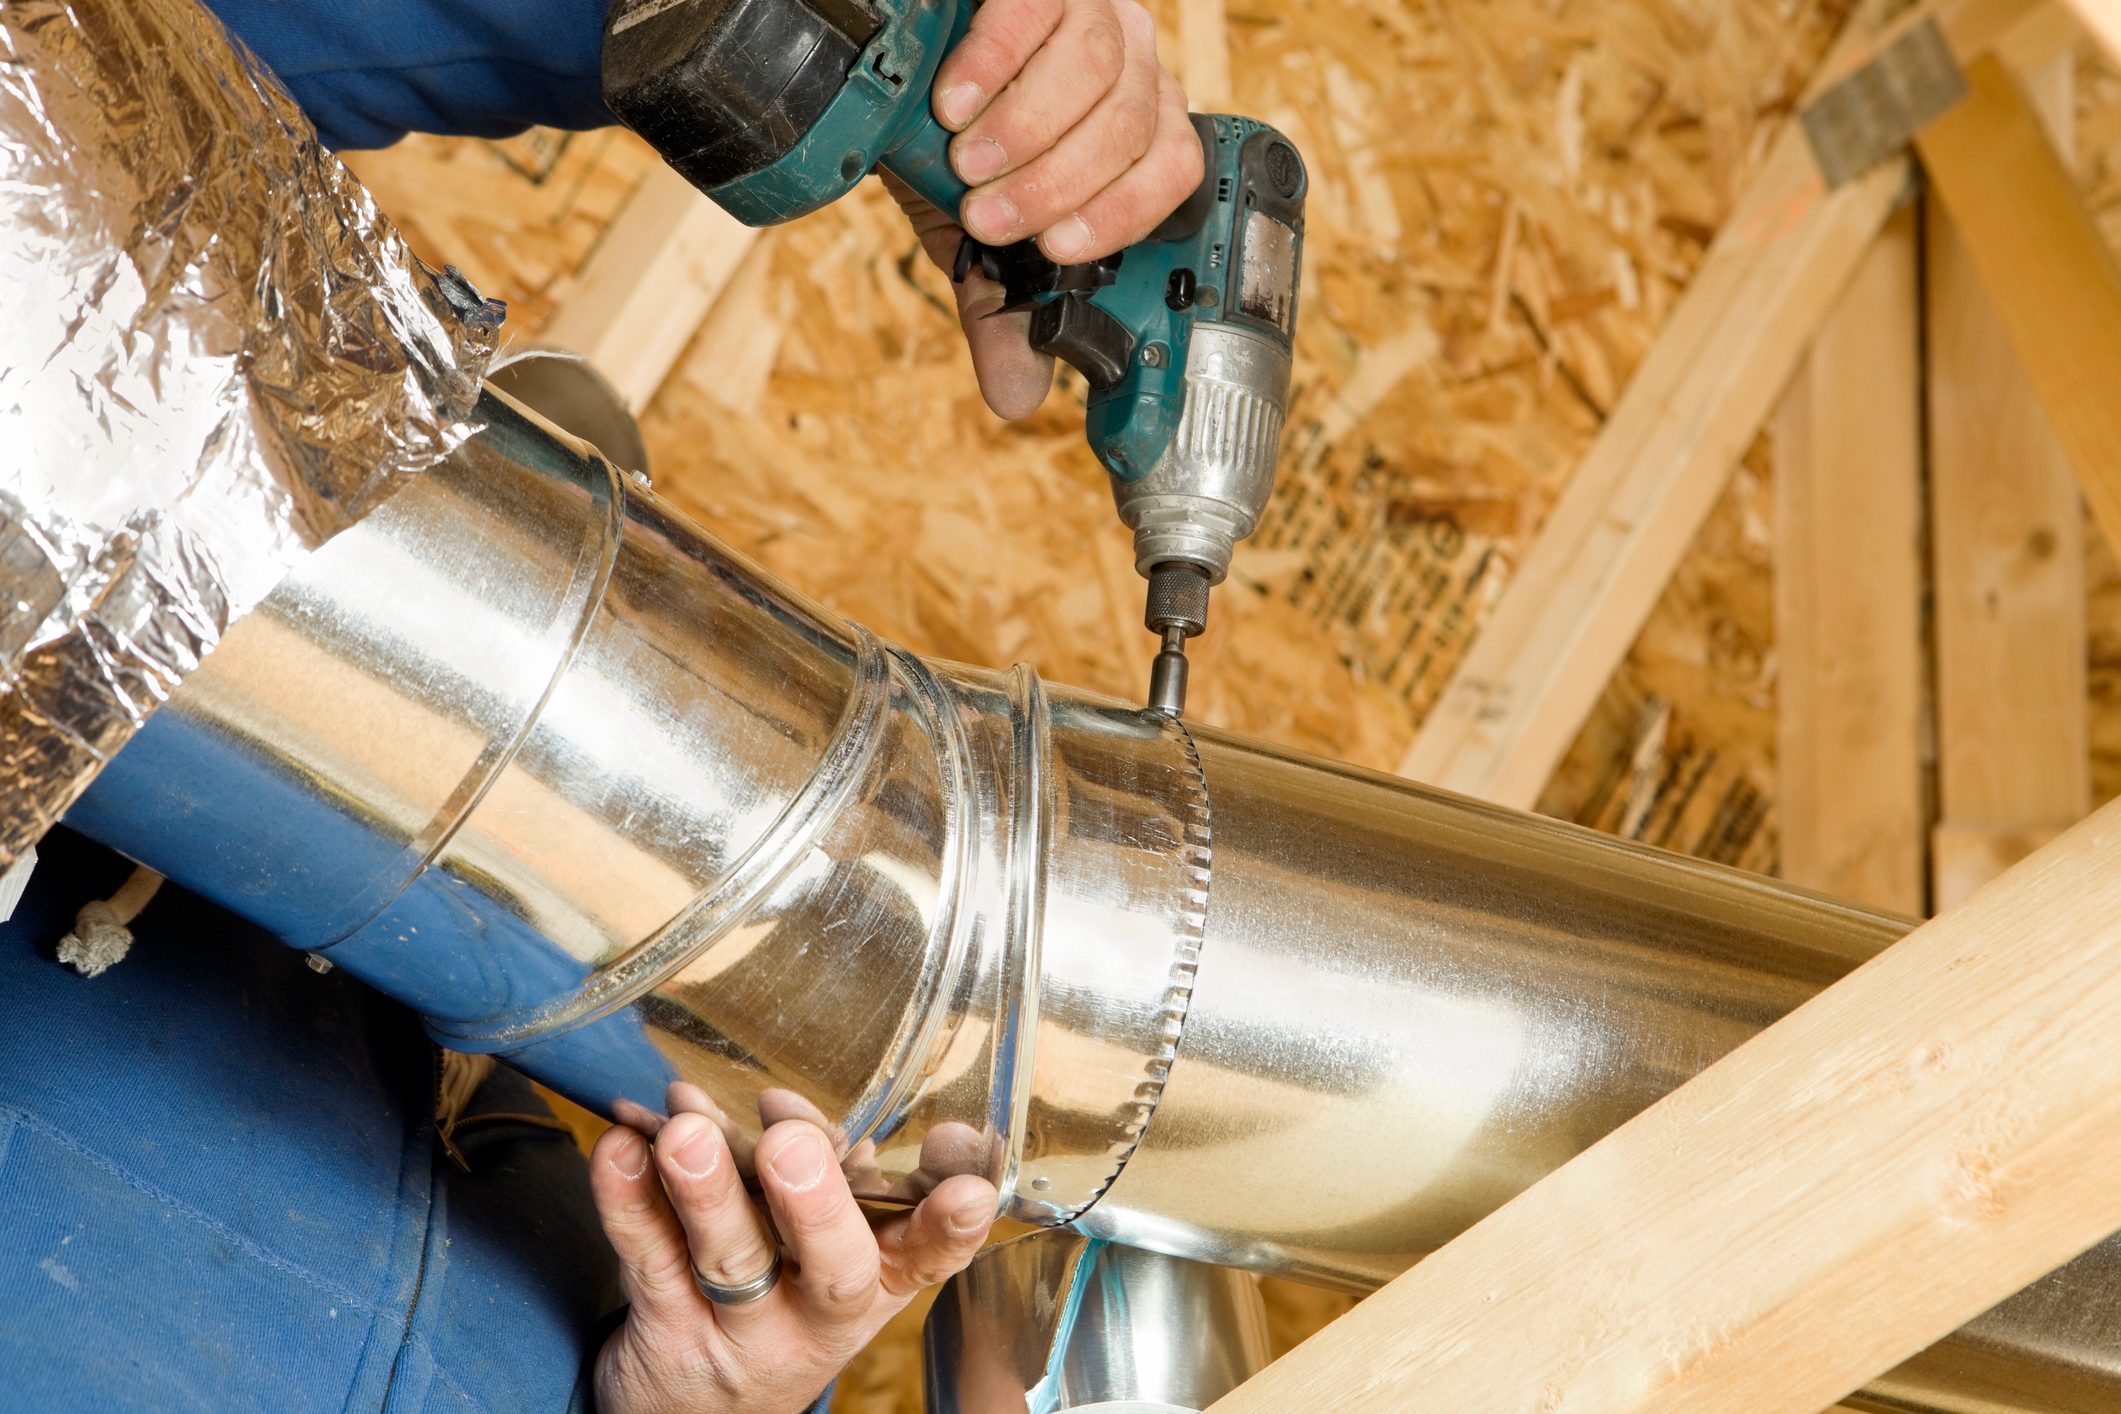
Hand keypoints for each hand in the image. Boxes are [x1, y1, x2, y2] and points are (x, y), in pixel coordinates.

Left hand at [590, 1082, 999, 1413]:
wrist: (698, 1410)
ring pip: (730, 1260)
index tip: (969, 1189)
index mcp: (878, 1281)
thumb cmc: (781, 1298)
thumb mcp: (835, 1254)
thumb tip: (811, 1108)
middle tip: (790, 1144)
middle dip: (814, 1203)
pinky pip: (647, 1261)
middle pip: (832, 1269)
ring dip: (706, 1190)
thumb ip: (843, 1176)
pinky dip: (627, 1199)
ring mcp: (743, 1331)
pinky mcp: (668, 1332)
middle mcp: (819, 1316)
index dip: (952, 1224)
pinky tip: (620, 1147)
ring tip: (685, 1132)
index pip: (929, 1256)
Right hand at [889, 0, 1203, 418]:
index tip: (1056, 249)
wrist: (899, 63)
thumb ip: (1001, 301)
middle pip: (1131, 126)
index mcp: (1139, 128)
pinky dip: (994, 63)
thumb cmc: (950, 140)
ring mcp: (1096, 8)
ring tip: (967, 163)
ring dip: (1026, 131)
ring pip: (1097, 69)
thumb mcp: (973, 229)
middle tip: (988, 217)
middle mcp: (1134, 63)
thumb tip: (1018, 399)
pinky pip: (1037, 11)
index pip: (1176, 173)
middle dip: (1055, 186)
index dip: (1122, 216)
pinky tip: (954, 100)